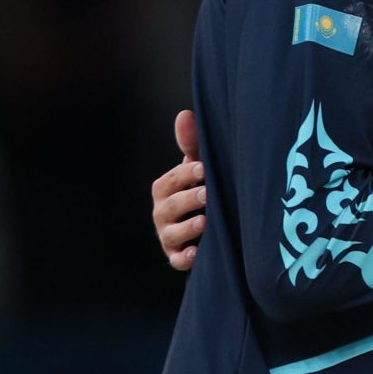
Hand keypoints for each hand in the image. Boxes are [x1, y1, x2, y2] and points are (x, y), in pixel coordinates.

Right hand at [151, 109, 204, 271]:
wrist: (210, 226)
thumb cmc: (201, 188)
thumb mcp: (197, 168)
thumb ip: (192, 144)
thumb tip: (184, 114)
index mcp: (165, 190)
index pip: (170, 181)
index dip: (185, 175)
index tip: (202, 168)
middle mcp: (162, 213)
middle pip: (170, 207)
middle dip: (188, 199)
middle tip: (208, 193)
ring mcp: (169, 236)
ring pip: (173, 234)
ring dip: (188, 227)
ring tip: (205, 221)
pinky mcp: (178, 257)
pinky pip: (178, 260)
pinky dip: (185, 257)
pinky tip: (196, 252)